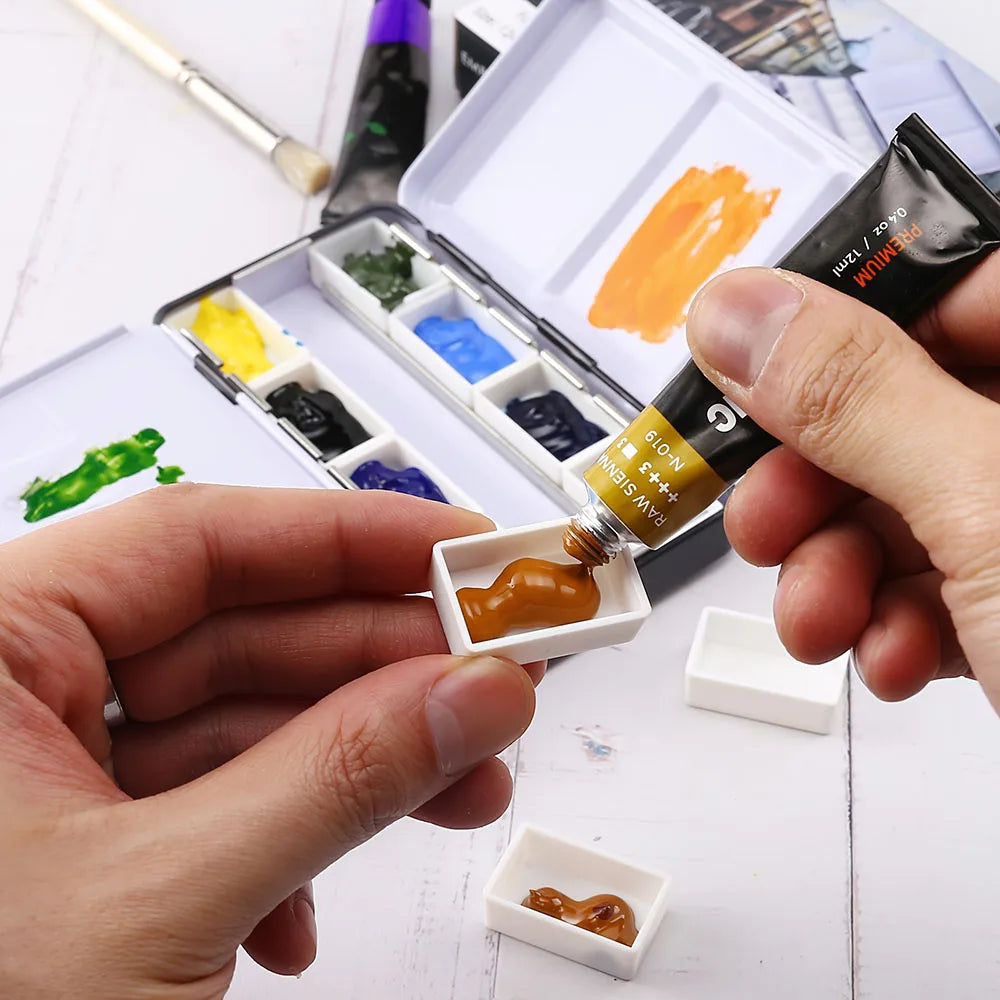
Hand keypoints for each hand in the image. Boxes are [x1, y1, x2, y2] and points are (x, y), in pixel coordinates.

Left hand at [0, 486, 539, 998]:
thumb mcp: (159, 903)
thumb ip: (335, 781)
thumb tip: (472, 695)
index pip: (196, 538)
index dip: (346, 536)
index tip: (460, 551)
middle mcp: (10, 689)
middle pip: (236, 626)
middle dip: (380, 660)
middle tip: (492, 671)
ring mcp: (43, 769)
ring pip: (237, 718)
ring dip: (357, 756)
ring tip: (461, 780)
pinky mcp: (78, 842)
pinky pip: (210, 798)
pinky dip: (285, 836)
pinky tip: (311, 908)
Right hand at [686, 258, 999, 710]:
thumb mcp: (986, 502)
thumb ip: (855, 396)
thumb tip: (736, 312)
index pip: (942, 284)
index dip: (834, 322)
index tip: (743, 367)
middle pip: (896, 410)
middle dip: (813, 483)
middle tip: (768, 524)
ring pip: (894, 508)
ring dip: (834, 573)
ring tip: (826, 621)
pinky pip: (924, 586)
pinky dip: (887, 625)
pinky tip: (896, 659)